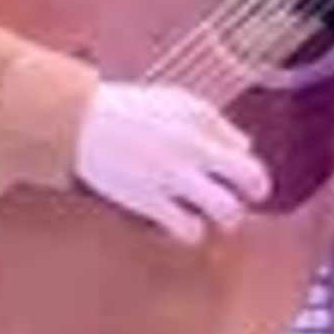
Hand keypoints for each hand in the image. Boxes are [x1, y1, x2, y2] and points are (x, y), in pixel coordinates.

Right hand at [74, 80, 269, 242]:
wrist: (78, 120)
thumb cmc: (129, 112)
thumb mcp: (176, 101)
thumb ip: (213, 122)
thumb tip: (244, 147)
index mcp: (201, 117)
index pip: (245, 150)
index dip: (243, 167)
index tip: (234, 179)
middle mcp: (194, 145)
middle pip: (251, 176)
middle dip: (255, 193)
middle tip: (240, 200)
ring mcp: (172, 174)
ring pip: (227, 210)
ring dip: (227, 220)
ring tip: (213, 218)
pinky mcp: (149, 199)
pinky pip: (189, 229)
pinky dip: (191, 233)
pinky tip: (180, 224)